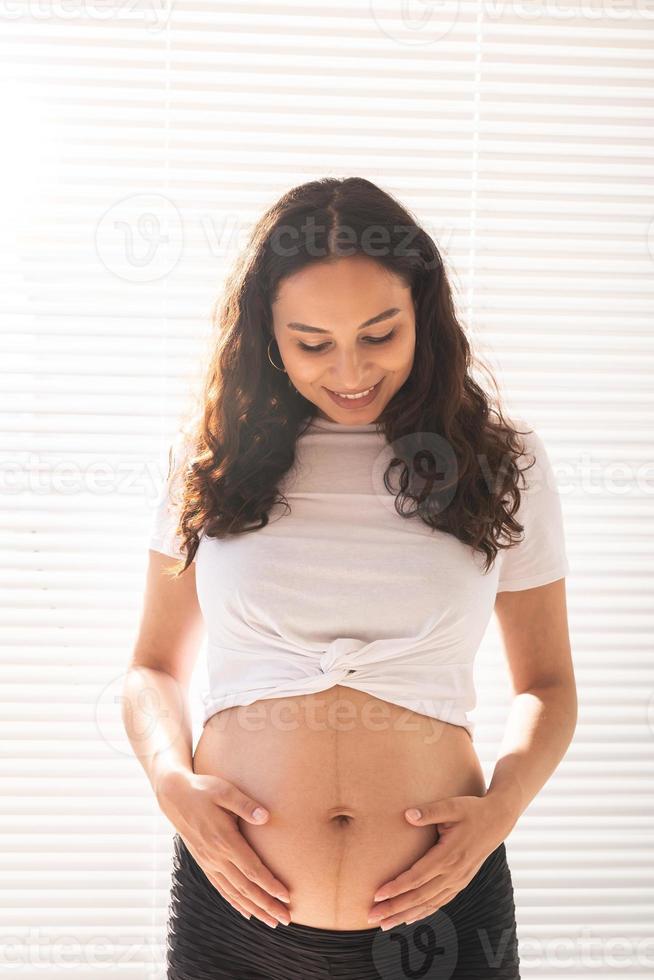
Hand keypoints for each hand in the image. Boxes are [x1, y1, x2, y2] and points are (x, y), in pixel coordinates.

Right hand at [156, 769, 291, 928]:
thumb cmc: (203, 789)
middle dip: (267, 905)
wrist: (174, 796)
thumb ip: (246, 805)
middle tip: (286, 918)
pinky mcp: (204, 862)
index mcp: (224, 840)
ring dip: (254, 908)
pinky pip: (221, 888)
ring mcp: (209, 862)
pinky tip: (246, 912)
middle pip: (245, 888)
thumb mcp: (225, 791)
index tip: (286, 896)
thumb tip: (266, 816)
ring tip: (271, 921)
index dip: (269, 885)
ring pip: (234, 893)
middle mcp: (216, 857)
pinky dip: (235, 902)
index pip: (251, 870)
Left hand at [367, 794, 516, 929]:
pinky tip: (409, 918)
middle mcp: (454, 873)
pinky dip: (424, 912)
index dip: (396, 887)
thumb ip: (430, 811)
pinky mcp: (461, 882)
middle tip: (371, 916)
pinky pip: (440, 902)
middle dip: (394, 908)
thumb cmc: (472, 810)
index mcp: (449, 855)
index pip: (417, 877)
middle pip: (419, 896)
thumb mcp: (452, 805)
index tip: (377, 895)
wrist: (497, 820)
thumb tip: (408, 815)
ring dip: (405, 915)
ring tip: (384, 924)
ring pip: (429, 904)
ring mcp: (459, 881)